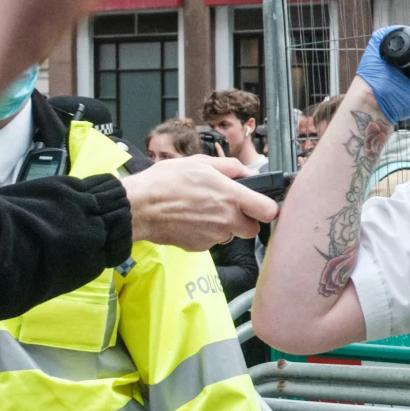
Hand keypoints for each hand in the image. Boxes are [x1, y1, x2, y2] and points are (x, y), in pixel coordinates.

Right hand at [121, 155, 280, 249]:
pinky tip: (190, 220)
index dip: (266, 207)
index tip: (260, 204)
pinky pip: (211, 241)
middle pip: (252, 229)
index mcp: (231, 197)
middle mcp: (227, 220)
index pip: (269, 211)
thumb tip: (247, 173)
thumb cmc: (166, 182)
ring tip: (201, 210)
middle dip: (245, 220)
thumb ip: (230, 167)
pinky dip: (205, 233)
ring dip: (223, 226)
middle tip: (228, 207)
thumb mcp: (200, 163)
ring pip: (230, 235)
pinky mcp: (200, 247)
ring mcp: (214, 237)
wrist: (140, 207)